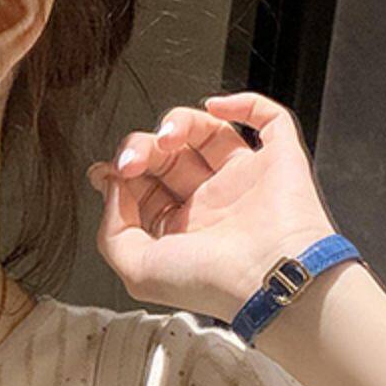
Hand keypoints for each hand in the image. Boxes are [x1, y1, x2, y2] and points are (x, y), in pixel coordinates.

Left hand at [86, 89, 346, 323]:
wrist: (268, 277)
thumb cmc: (211, 282)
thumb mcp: (137, 270)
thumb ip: (112, 231)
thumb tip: (113, 188)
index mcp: (180, 232)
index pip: (144, 188)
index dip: (121, 174)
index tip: (107, 171)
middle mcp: (211, 205)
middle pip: (168, 156)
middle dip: (143, 148)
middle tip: (133, 159)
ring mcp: (244, 181)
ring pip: (207, 131)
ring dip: (179, 122)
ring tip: (168, 137)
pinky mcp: (279, 161)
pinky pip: (269, 120)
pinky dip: (244, 103)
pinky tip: (216, 107)